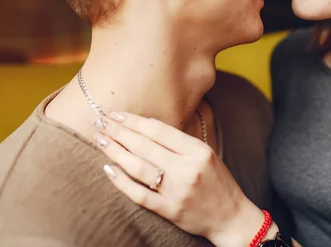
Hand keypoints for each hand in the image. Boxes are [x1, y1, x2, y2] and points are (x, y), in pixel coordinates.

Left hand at [93, 111, 265, 246]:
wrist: (231, 217)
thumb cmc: (217, 181)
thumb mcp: (205, 154)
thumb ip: (179, 143)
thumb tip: (143, 127)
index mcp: (198, 151)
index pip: (159, 131)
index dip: (135, 121)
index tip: (116, 114)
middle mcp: (187, 169)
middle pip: (145, 146)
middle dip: (118, 132)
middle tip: (99, 121)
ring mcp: (177, 191)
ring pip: (139, 168)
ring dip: (115, 152)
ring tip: (100, 139)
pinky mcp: (169, 211)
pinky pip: (139, 194)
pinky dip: (121, 181)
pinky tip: (108, 169)